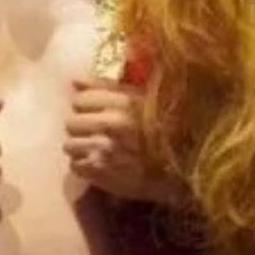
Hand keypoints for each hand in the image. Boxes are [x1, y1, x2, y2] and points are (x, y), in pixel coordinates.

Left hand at [67, 78, 175, 204]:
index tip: (100, 115)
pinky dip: (86, 167)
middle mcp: (110, 124)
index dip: (89, 108)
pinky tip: (102, 166)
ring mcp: (103, 150)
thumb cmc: (166, 132)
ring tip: (100, 152)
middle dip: (83, 129)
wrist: (184, 171)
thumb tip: (74, 81)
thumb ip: (107, 88)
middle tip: (99, 135)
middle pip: (71, 122)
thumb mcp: (143, 101)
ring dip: (83, 149)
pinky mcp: (99, 173)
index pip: (80, 100)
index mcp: (123, 103)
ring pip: (70, 146)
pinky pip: (76, 167)